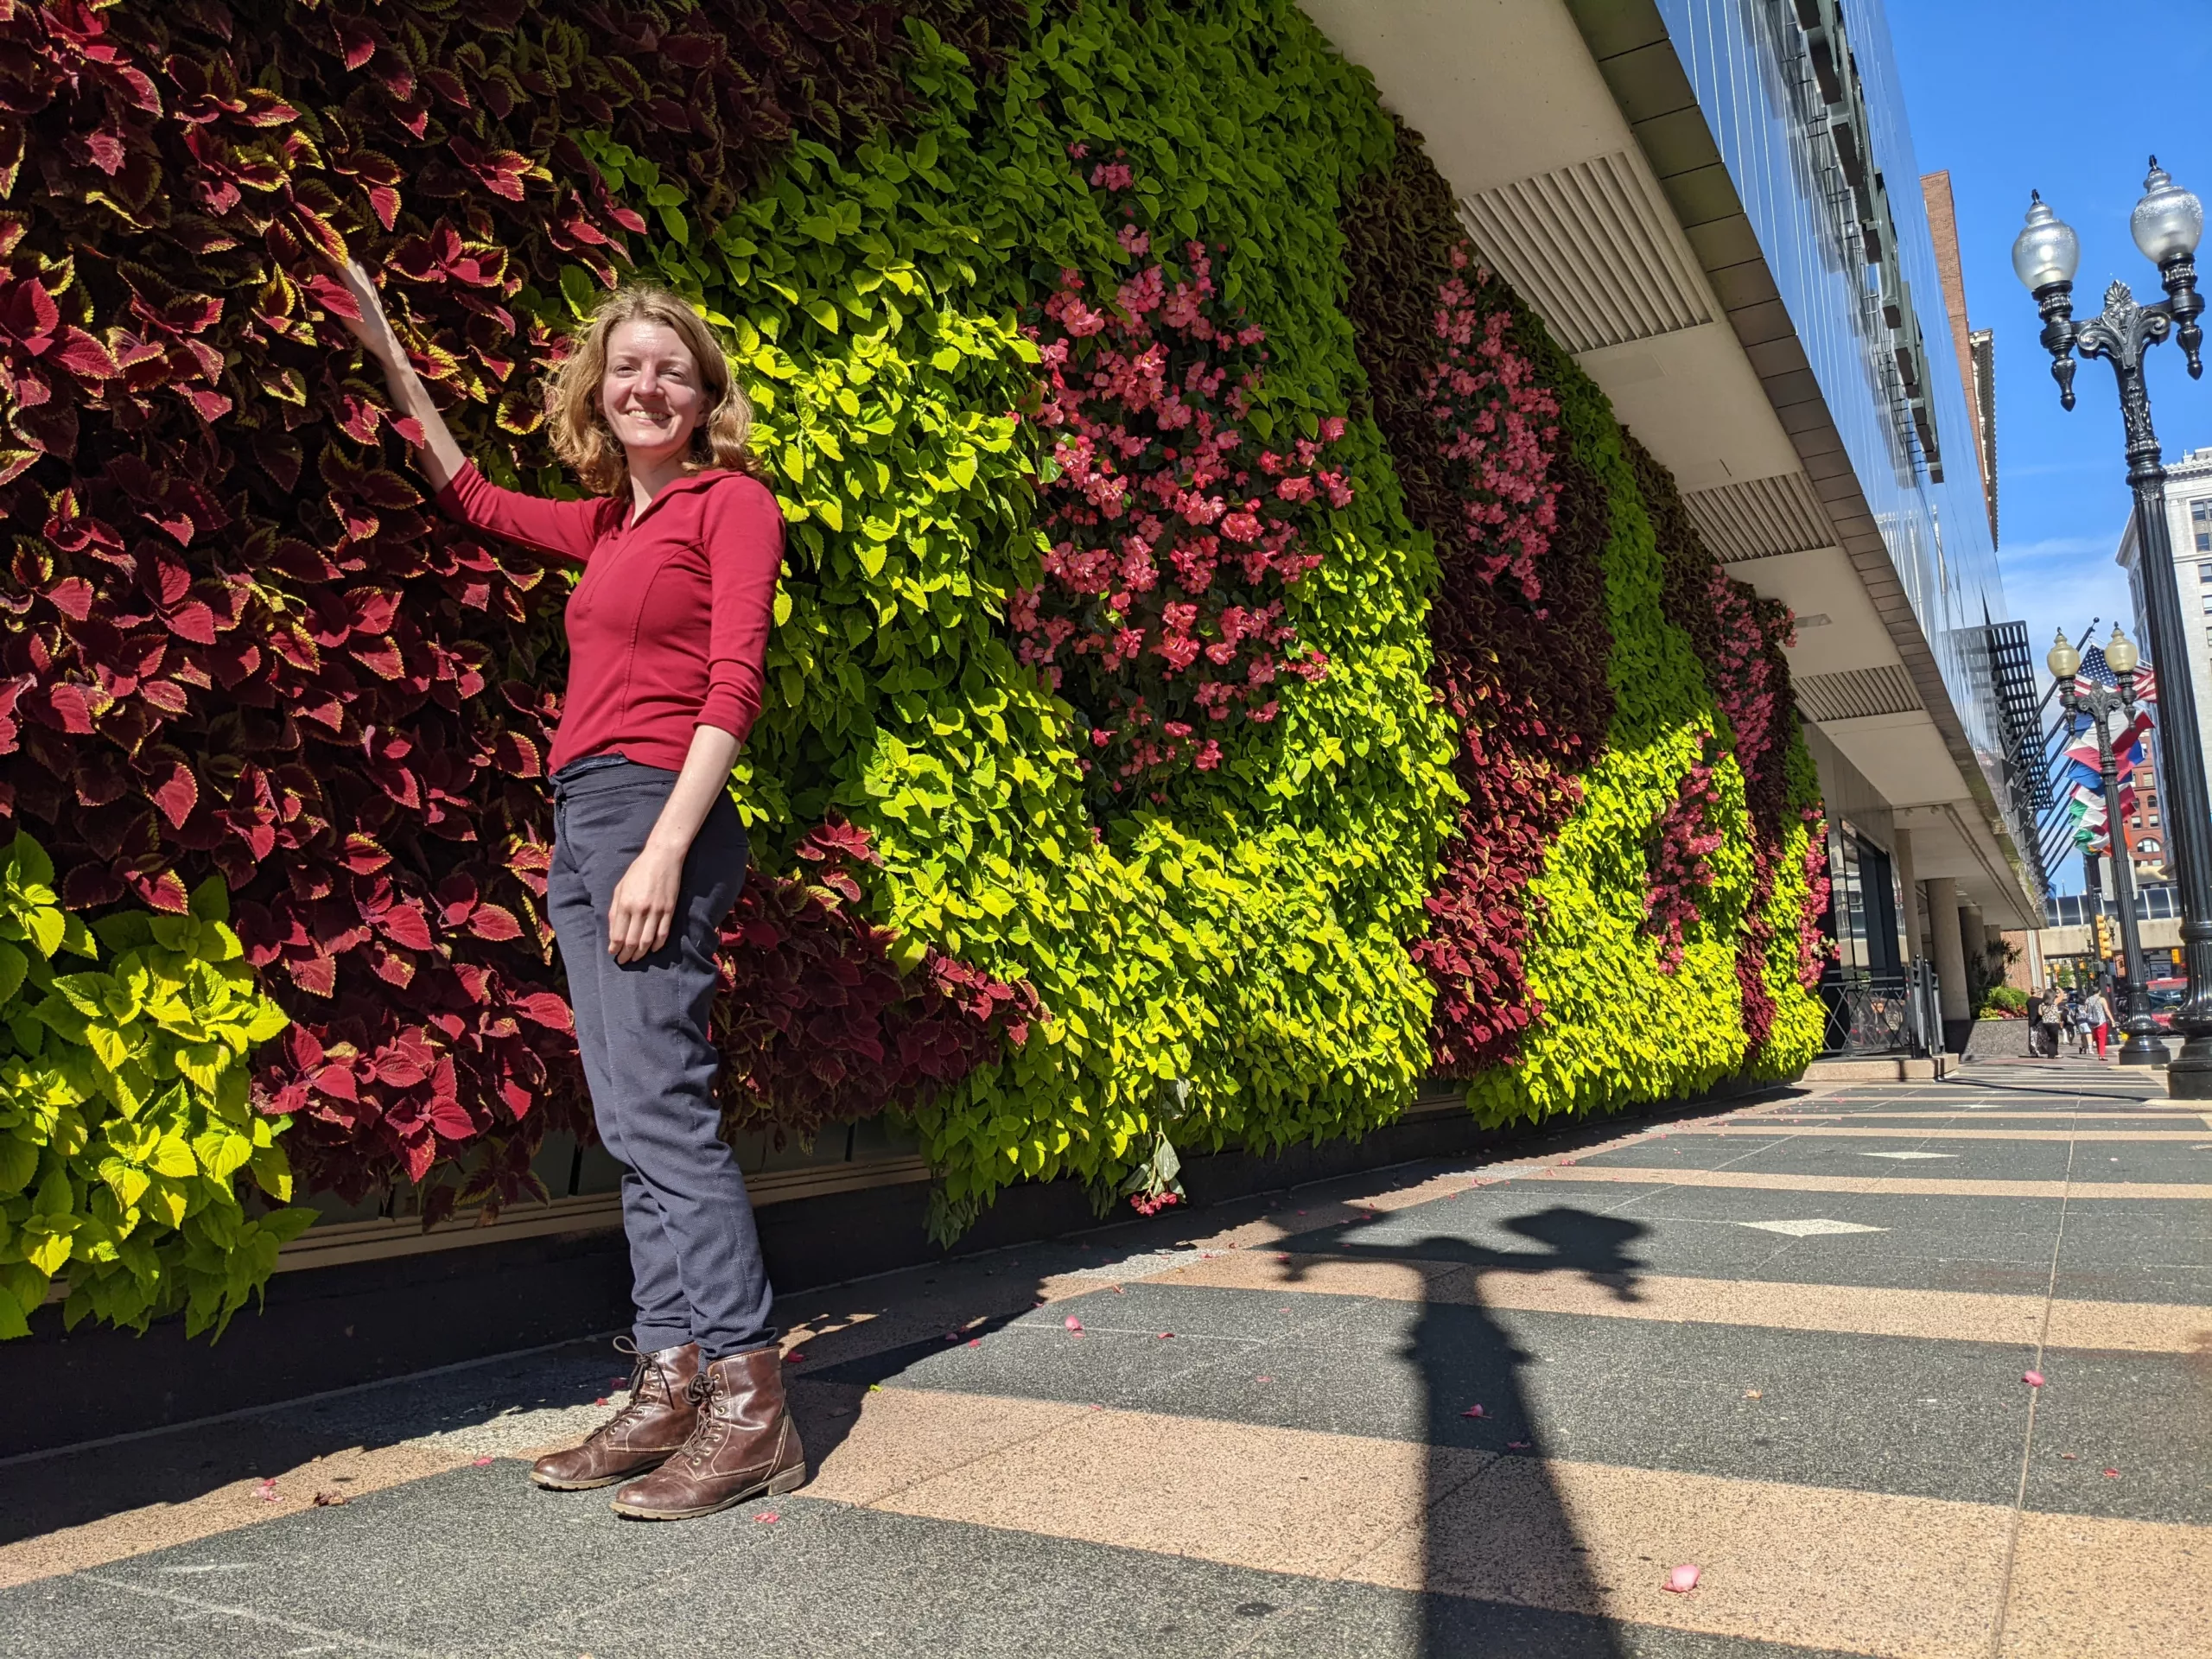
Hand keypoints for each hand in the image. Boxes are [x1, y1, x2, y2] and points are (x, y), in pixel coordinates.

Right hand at [328, 257, 403, 363]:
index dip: (330, 254)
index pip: (341, 264)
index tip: (317, 244)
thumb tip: (320, 283)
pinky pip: (363, 273)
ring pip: (358, 266)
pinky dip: (354, 267)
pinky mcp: (374, 292)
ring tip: (333, 255)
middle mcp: (366, 283)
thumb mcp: (345, 313)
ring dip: (346, 259)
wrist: (385, 340)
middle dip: (336, 253)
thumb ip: (334, 296)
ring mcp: (371, 287)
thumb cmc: (364, 329)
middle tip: (322, 247)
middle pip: (350, 261)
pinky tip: (350, 268)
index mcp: (357, 287)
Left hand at [606, 844, 684, 963]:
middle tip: (623, 961)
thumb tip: (613, 932)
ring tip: (636, 958)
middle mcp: (640, 910)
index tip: (613, 954)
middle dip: (626, 954)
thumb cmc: (638, 871)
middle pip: (632, 941)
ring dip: (641, 953)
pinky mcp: (669, 910)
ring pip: (647, 941)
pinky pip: (663, 933)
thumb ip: (615, 910)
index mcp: (625, 904)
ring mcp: (656, 911)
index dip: (615, 947)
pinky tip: (652, 949)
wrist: (662, 858)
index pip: (619, 934)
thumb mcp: (620, 888)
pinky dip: (657, 944)